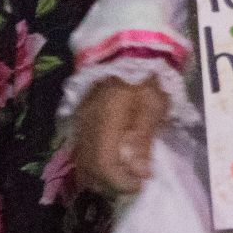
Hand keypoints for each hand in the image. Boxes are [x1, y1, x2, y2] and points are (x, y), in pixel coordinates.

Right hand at [72, 76, 170, 194]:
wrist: (126, 48)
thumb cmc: (145, 75)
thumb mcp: (153, 105)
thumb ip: (143, 141)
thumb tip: (139, 174)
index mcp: (105, 121)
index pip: (103, 164)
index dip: (120, 182)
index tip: (140, 184)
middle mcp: (85, 125)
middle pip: (88, 168)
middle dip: (110, 183)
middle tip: (133, 182)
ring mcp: (79, 121)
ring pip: (81, 162)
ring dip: (101, 176)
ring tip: (124, 172)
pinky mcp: (79, 119)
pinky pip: (81, 150)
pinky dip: (95, 162)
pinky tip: (113, 158)